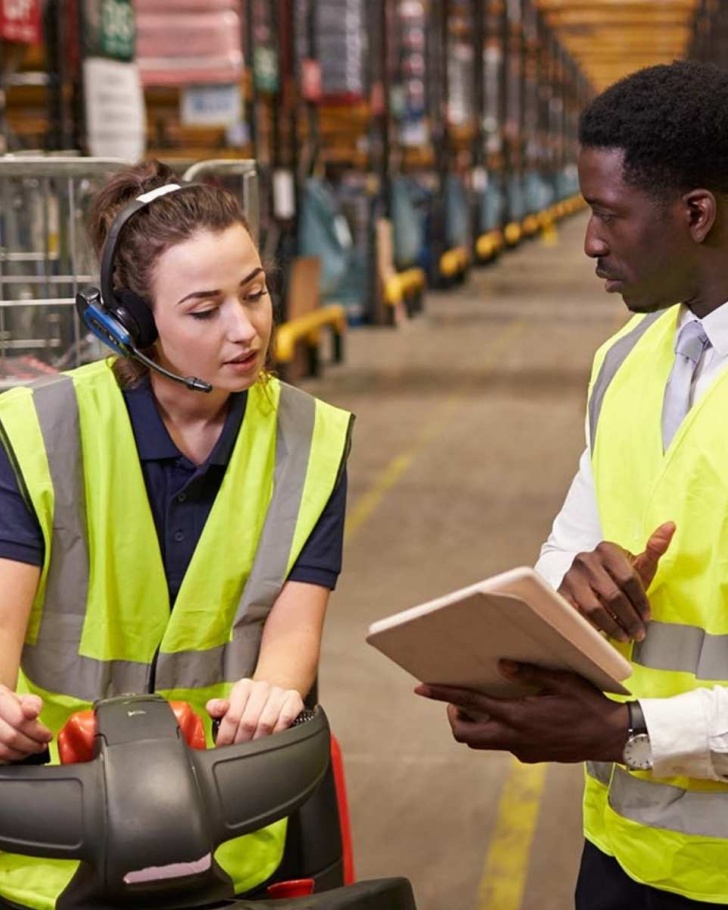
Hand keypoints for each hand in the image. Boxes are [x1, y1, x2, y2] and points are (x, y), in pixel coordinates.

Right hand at [0, 686, 51, 762]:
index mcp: (0, 700)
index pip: (20, 720)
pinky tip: (21, 752)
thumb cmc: (11, 705)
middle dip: (32, 744)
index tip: (48, 735)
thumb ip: (33, 704)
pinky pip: (0, 757)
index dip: (37, 731)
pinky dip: (12, 757)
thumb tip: (32, 712)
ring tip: (33, 748)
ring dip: (23, 753)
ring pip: (3, 750)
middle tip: (43, 745)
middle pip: (11, 737)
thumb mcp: (25, 698)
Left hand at [207, 679, 303, 744]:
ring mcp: (278, 693)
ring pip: (266, 723)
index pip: (232, 715)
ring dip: (258, 740)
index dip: (226, 735)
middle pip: (249, 722)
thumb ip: (218, 708)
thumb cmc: (250, 703)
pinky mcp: (293, 699)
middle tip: (238, 750)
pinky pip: (284, 721)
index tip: (224, 747)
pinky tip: (271, 738)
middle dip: (241, 741)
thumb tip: (213, 708)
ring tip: (252, 748)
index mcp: (243, 686)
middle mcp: (261, 687)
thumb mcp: (232, 704)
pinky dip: (277, 733)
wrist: (273, 694)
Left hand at [415, 661, 628, 763]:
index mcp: (518, 716)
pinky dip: (493, 729)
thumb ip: (529, 673)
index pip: (470, 704)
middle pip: (465, 734)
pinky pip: (501, 744)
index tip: (422, 688)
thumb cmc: (588, 705)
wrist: (611, 738)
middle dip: (453, 716)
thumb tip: (501, 664)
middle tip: (457, 700)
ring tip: (478, 703)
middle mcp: (514, 737)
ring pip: (481, 743)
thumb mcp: (561, 681)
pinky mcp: (529, 756)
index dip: (443, 696)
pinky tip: (508, 712)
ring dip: (472, 724)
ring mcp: (521, 750)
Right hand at [557, 521, 675, 641]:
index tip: (647, 616)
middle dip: (629, 618)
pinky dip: (593, 627)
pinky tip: (603, 633)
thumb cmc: (618, 576)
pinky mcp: (561, 593)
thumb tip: (670, 526)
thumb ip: (655, 547)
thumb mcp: (638, 563)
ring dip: (613, 626)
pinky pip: (579, 615)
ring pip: (596, 608)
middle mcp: (586, 559)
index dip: (641, 601)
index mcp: (607, 549)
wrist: (587, 581)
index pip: (629, 579)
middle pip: (614, 595)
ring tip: (624, 636)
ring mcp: (572, 576)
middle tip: (638, 632)